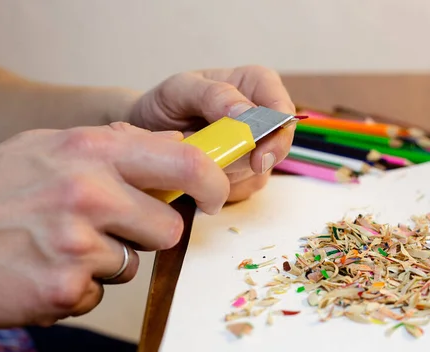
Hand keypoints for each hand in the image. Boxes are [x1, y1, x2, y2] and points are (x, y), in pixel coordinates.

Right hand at [0, 122, 228, 327]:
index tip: (213, 195)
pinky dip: (79, 286)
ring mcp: (76, 244)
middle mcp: (88, 193)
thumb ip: (115, 144)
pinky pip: (101, 293)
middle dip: (147, 232)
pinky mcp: (64, 289)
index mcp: (90, 151)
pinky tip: (44, 267)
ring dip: (106, 260)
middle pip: (168, 227)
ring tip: (60, 245)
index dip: (211, 181)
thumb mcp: (49, 146)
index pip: (184, 161)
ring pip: (133, 264)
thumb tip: (175, 143)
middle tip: (109, 226)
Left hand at [128, 65, 295, 201]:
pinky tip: (201, 174)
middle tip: (213, 164)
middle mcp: (264, 118)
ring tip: (196, 160)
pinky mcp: (247, 174)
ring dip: (226, 174)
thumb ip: (213, 95)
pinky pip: (244, 189)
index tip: (259, 155)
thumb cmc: (167, 102)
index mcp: (257, 85)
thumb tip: (246, 114)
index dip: (277, 133)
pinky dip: (220, 187)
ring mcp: (258, 149)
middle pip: (275, 147)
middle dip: (244, 160)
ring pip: (258, 172)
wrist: (147, 129)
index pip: (283, 109)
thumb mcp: (181, 89)